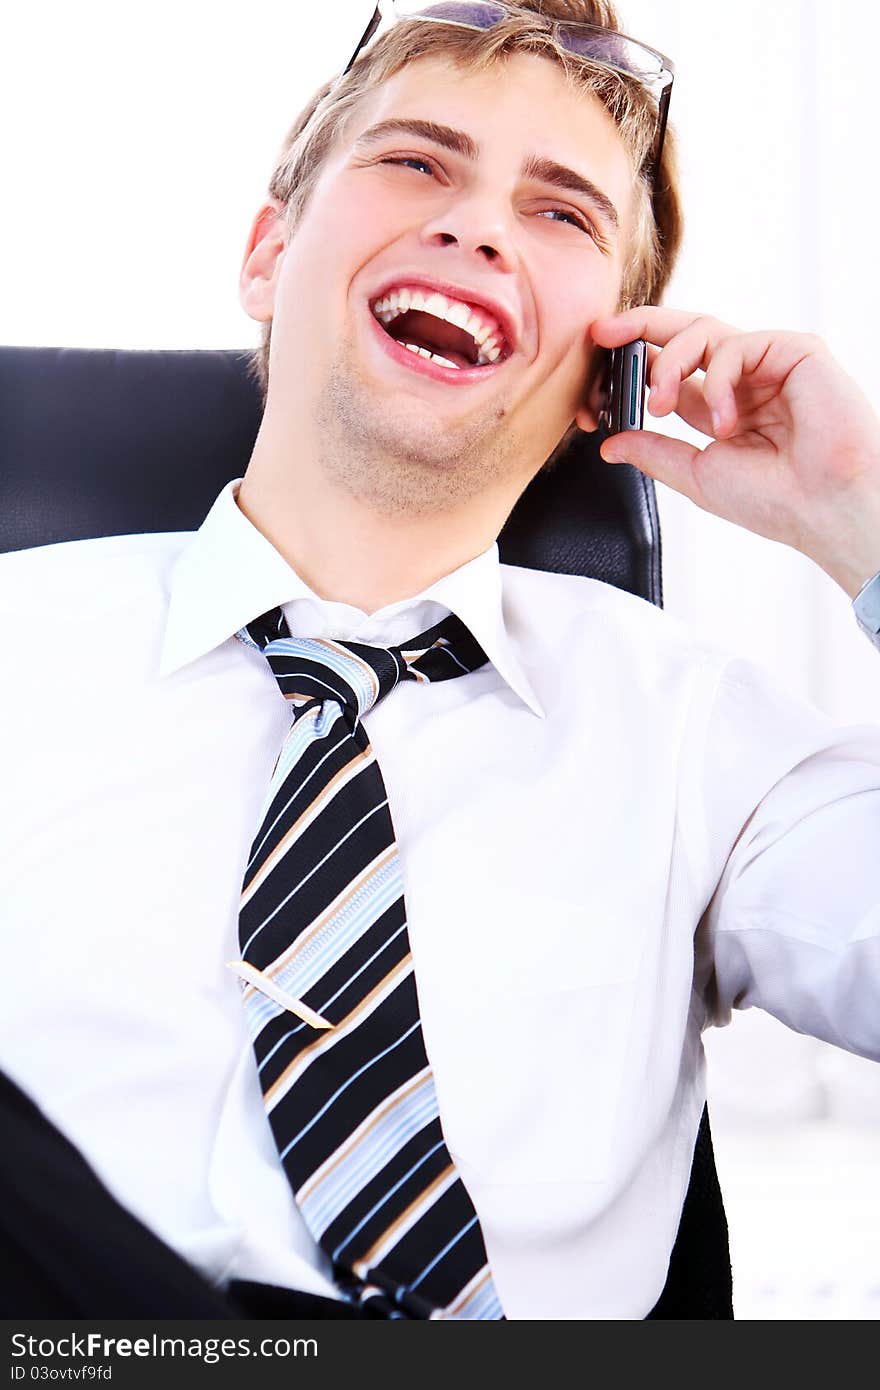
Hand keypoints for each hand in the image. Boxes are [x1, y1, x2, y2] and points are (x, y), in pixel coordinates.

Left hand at [590, 308, 879, 597]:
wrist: (825, 508)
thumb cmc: (777, 500)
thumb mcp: (697, 475)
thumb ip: (654, 452)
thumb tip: (611, 444)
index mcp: (722, 407)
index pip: (671, 371)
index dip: (633, 368)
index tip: (596, 373)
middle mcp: (745, 379)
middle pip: (685, 335)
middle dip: (638, 328)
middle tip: (602, 334)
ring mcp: (769, 362)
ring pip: (704, 331)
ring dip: (670, 362)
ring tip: (661, 402)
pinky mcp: (795, 351)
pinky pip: (739, 344)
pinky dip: (720, 379)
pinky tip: (727, 421)